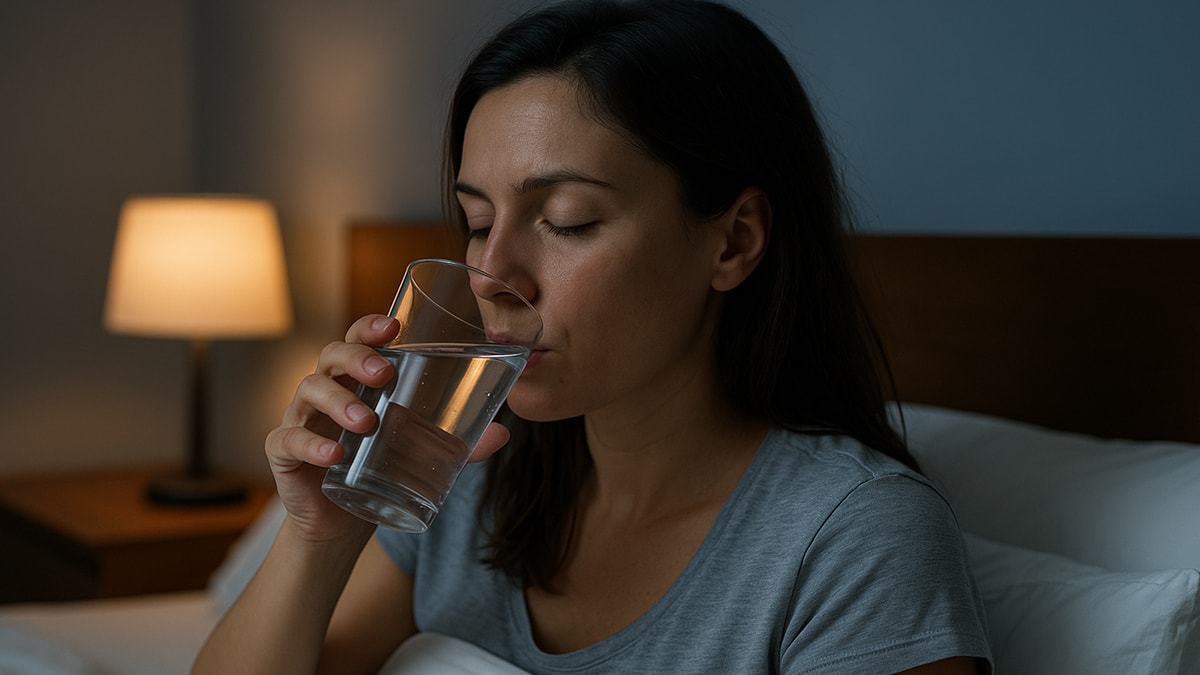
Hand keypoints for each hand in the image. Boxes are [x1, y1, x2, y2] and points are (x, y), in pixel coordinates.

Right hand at [264, 314, 512, 543]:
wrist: (342, 522)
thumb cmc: (381, 469)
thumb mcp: (422, 454)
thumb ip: (460, 444)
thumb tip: (502, 434)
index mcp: (357, 381)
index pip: (357, 339)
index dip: (370, 327)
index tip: (393, 326)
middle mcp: (326, 391)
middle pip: (331, 356)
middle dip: (356, 358)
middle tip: (383, 374)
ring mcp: (301, 418)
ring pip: (309, 391)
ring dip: (339, 401)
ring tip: (367, 422)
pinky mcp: (284, 452)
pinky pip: (289, 439)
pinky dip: (311, 444)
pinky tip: (334, 455)